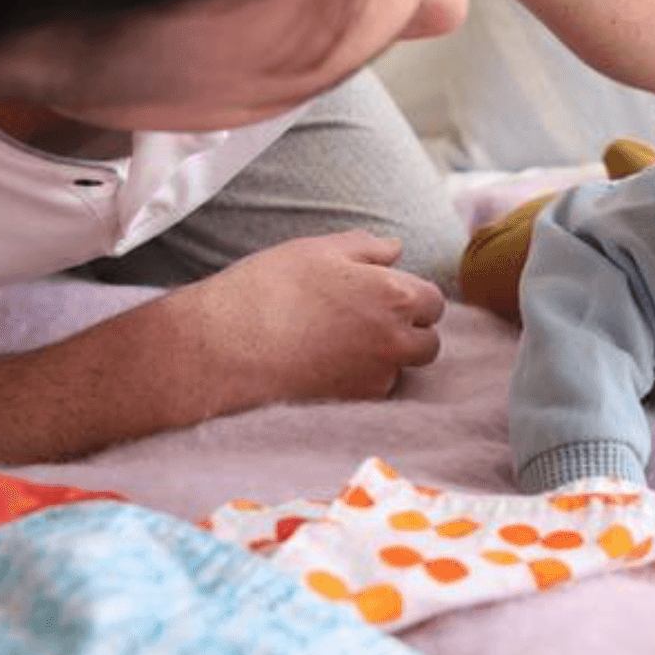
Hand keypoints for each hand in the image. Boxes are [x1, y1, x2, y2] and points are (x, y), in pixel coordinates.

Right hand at [184, 231, 444, 410]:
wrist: (221, 349)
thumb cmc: (267, 289)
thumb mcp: (317, 250)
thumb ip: (367, 247)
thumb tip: (396, 249)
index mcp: (395, 296)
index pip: (433, 302)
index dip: (411, 297)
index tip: (385, 296)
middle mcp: (395, 341)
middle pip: (427, 342)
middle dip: (407, 332)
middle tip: (366, 322)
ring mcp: (376, 378)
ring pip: (400, 370)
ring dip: (384, 359)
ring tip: (338, 344)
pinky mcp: (352, 406)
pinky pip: (372, 393)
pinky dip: (359, 381)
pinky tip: (324, 367)